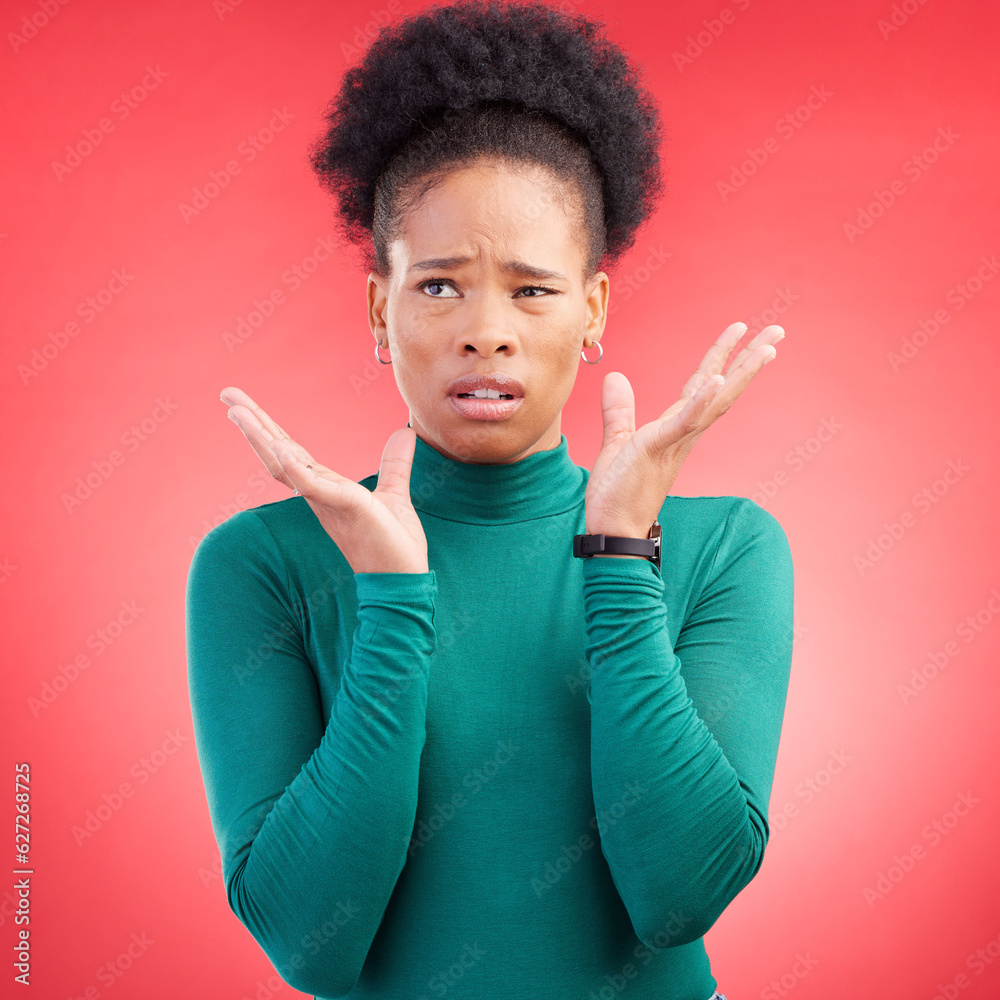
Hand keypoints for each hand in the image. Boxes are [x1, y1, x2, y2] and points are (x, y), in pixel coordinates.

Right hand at [219, 387, 428, 574]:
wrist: (403, 580)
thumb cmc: (393, 545)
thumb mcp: (394, 493)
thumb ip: (395, 464)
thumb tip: (403, 432)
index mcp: (325, 488)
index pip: (290, 451)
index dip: (268, 428)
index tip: (243, 404)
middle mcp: (318, 494)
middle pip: (277, 452)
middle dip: (253, 423)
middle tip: (227, 393)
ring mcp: (328, 501)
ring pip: (285, 465)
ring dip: (261, 437)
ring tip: (238, 411)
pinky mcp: (345, 508)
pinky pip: (313, 485)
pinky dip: (295, 466)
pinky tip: (279, 446)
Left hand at [585, 322, 784, 539]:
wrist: (613, 529)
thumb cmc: (619, 492)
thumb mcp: (618, 441)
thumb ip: (620, 409)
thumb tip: (615, 377)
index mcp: (676, 427)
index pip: (704, 384)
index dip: (722, 356)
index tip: (743, 331)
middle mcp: (685, 432)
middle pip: (724, 387)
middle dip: (750, 358)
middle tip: (778, 331)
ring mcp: (676, 440)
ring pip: (716, 401)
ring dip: (741, 373)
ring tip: (766, 348)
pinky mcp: (659, 448)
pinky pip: (685, 421)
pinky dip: (702, 400)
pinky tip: (718, 378)